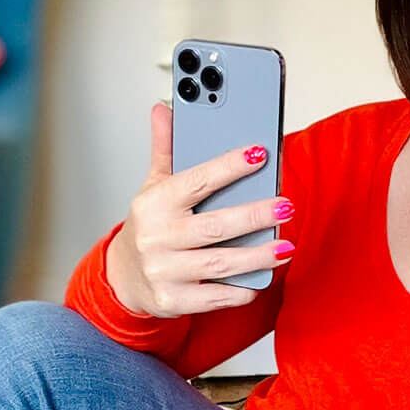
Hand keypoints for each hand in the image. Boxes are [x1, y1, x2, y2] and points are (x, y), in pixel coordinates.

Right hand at [106, 102, 293, 317]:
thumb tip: (163, 109)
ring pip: (220, 263)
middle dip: (255, 215)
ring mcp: (164, 271)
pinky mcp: (173, 300)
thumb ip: (165, 150)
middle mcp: (157, 238)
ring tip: (285, 246)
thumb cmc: (149, 228)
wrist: (124, 277)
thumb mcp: (153, 187)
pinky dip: (240, 290)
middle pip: (215, 226)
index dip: (229, 167)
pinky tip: (261, 279)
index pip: (196, 181)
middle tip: (285, 205)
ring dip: (257, 256)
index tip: (259, 154)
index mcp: (154, 204)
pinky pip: (215, 297)